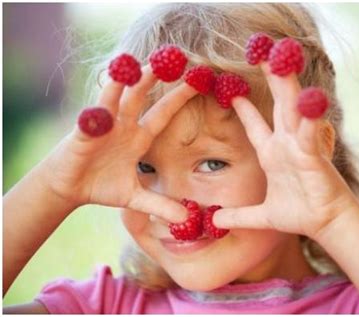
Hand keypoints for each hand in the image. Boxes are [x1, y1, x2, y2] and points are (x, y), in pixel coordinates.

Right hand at [42, 66, 196, 221]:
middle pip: (143, 96)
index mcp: (139, 137)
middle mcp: (124, 126)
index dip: (180, 98)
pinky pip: (93, 118)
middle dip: (158, 77)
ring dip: (129, 81)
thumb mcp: (135, 197)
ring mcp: (104, 126)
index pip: (164, 113)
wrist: (70, 188)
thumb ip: (159, 205)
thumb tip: (185, 219)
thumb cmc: (103, 186)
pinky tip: (107, 94)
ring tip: (142, 63)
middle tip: (175, 57)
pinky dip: (99, 110)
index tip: (198, 81)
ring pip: (117, 97)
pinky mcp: (84, 133)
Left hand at [214, 63, 358, 238]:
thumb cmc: (299, 215)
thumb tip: (215, 223)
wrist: (325, 225)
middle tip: (262, 52)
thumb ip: (239, 216)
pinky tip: (308, 97)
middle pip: (277, 104)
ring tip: (282, 57)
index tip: (232, 90)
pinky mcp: (314, 157)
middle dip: (270, 77)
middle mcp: (287, 144)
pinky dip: (310, 117)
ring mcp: (300, 147)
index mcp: (273, 154)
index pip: (255, 125)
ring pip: (293, 109)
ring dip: (288, 84)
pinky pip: (310, 133)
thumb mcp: (262, 216)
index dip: (244, 108)